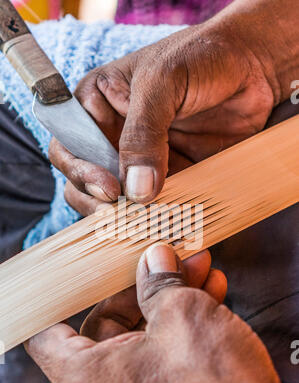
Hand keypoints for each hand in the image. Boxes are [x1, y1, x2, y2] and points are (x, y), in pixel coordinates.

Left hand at [26, 244, 298, 382]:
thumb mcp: (182, 312)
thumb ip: (157, 281)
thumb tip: (154, 259)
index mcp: (86, 379)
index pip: (45, 334)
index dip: (56, 298)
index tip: (76, 273)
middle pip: (104, 325)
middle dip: (141, 286)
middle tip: (168, 260)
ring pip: (139, 336)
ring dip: (168, 299)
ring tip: (199, 271)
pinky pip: (159, 354)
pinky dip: (178, 324)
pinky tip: (209, 294)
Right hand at [49, 1, 281, 214]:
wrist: (253, 66)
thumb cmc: (201, 57)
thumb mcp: (163, 83)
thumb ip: (143, 134)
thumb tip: (135, 189)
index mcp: (96, 103)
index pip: (68, 144)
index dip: (79, 169)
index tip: (108, 188)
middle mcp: (112, 134)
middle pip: (85, 178)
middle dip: (97, 199)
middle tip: (120, 211)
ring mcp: (138, 158)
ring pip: (115, 198)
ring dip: (123, 214)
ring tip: (141, 222)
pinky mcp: (166, 174)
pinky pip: (152, 202)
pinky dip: (154, 216)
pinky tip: (162, 222)